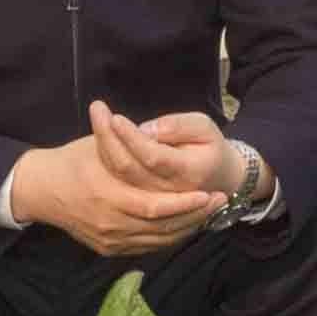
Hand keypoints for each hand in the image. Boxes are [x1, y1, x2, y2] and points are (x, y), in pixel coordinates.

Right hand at [10, 102, 230, 260]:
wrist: (41, 191)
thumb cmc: (72, 161)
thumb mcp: (96, 144)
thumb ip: (125, 140)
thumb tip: (156, 129)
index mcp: (107, 194)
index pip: (156, 206)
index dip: (185, 203)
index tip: (209, 192)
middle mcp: (109, 222)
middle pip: (162, 227)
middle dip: (194, 215)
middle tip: (219, 201)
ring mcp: (109, 239)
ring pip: (157, 240)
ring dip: (186, 227)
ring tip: (209, 212)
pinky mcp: (108, 248)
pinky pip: (146, 247)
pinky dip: (168, 237)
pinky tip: (185, 224)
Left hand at [95, 106, 245, 205]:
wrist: (218, 180)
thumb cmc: (210, 148)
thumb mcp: (205, 128)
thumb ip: (179, 126)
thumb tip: (147, 129)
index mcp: (188, 172)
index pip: (153, 157)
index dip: (132, 137)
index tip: (115, 116)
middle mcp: (168, 193)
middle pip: (129, 169)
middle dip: (110, 138)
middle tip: (98, 110)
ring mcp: (154, 203)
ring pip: (119, 179)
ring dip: (104, 147)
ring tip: (98, 117)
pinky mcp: (143, 205)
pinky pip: (117, 183)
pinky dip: (106, 161)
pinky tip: (101, 138)